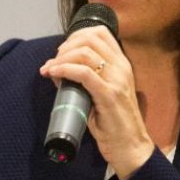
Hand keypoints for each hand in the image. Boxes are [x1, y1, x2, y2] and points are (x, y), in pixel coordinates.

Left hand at [39, 26, 154, 179]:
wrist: (129, 147)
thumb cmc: (113, 123)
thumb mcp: (100, 94)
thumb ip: (84, 80)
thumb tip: (57, 69)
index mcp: (122, 64)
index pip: (100, 33)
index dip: (76, 35)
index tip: (62, 50)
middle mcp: (122, 68)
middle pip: (90, 39)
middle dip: (66, 46)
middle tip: (53, 61)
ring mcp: (117, 80)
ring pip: (85, 53)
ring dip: (61, 58)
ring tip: (50, 69)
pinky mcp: (109, 95)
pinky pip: (83, 73)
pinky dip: (64, 70)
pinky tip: (54, 74)